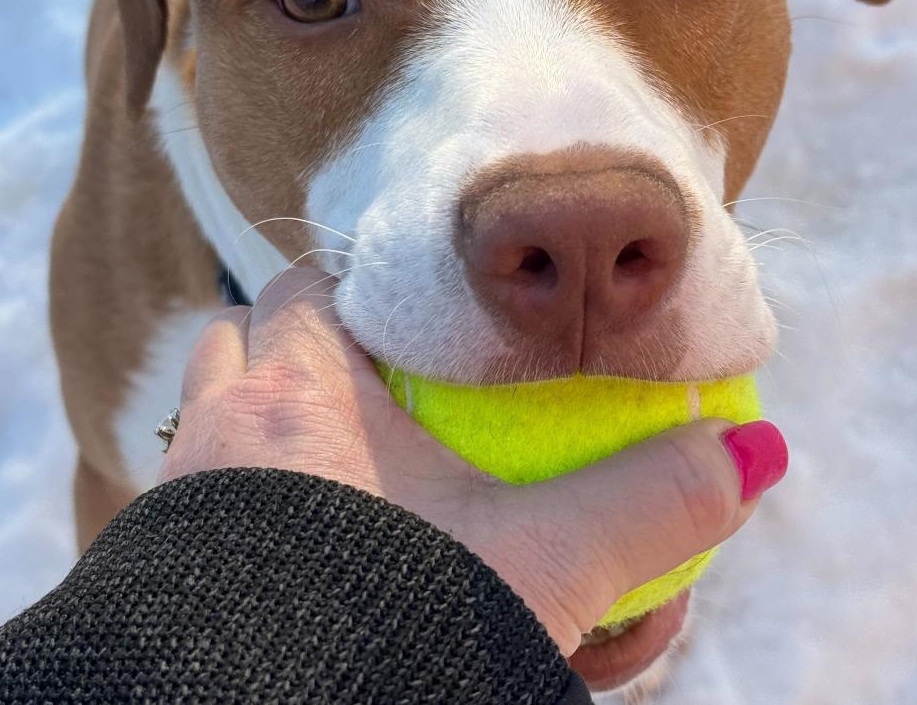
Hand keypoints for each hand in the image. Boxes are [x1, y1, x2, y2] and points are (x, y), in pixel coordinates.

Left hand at [158, 267, 786, 655]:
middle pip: (241, 336)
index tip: (400, 310)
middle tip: (362, 377)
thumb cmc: (396, 631)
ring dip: (255, 411)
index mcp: (298, 391)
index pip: (306, 285)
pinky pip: (192, 491)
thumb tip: (755, 452)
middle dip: (291, 340)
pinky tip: (289, 531)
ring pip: (208, 410)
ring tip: (324, 447)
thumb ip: (650, 503)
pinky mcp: (161, 564)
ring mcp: (178, 495)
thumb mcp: (544, 567)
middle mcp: (220, 428)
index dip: (352, 286)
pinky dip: (233, 487)